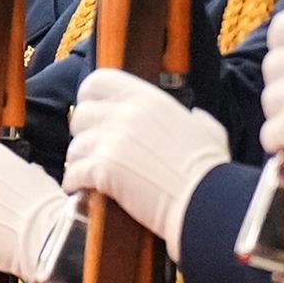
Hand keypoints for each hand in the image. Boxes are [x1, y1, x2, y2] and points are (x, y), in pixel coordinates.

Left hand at [64, 66, 230, 246]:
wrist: (204, 200)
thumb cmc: (209, 170)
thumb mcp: (208, 131)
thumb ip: (197, 119)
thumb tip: (196, 116)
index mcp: (147, 99)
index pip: (98, 81)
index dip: (90, 98)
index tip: (94, 114)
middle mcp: (125, 114)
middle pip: (81, 114)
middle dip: (84, 133)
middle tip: (92, 148)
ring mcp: (112, 141)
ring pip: (75, 146)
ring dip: (79, 161)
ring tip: (86, 173)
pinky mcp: (103, 170)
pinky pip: (73, 172)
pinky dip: (73, 183)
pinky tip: (79, 189)